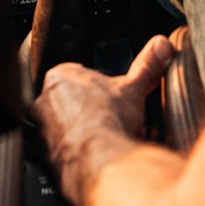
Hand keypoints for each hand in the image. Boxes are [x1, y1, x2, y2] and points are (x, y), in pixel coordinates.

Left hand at [32, 35, 177, 205]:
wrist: (99, 159)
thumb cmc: (110, 120)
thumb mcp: (133, 88)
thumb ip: (147, 65)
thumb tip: (162, 45)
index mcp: (60, 77)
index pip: (73, 77)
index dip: (93, 90)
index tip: (106, 101)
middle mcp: (43, 102)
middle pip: (65, 104)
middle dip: (84, 113)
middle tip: (106, 122)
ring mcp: (42, 132)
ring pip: (60, 130)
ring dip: (77, 135)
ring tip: (102, 142)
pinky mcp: (44, 159)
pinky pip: (59, 155)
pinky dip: (73, 157)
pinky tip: (92, 160)